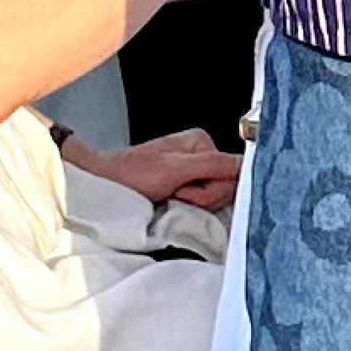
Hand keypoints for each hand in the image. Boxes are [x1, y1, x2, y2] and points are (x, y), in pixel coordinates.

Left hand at [77, 129, 242, 215]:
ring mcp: (194, 174)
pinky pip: (201, 204)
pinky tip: (172, 203)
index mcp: (202, 143)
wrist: (105, 186)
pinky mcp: (186, 189)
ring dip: (193, 203)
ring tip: (171, 197)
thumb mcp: (175, 170)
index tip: (191, 192)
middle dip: (202, 197)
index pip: (233, 171)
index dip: (215, 189)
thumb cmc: (131, 175)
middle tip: (176, 195)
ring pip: (214, 198)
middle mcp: (201, 156)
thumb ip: (213, 166)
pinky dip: (189, 208)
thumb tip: (245, 165)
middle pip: (225, 186)